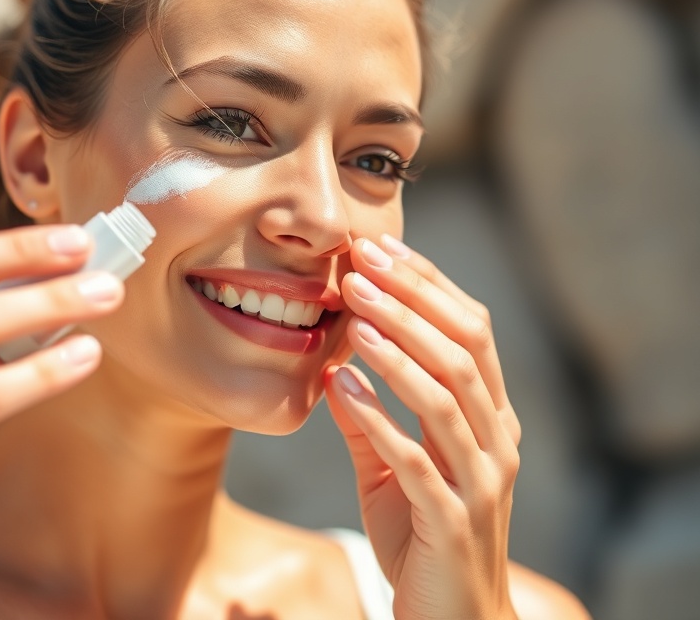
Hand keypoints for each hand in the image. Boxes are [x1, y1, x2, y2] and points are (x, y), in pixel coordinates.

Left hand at [325, 236, 521, 619]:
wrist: (452, 618)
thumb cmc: (422, 532)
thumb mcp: (393, 465)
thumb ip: (370, 417)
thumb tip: (334, 362)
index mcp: (490, 416)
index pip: (470, 329)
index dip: (427, 284)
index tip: (380, 247)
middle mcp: (497, 440)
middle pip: (462, 350)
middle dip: (410, 300)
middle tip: (360, 263)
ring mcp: (481, 480)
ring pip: (446, 395)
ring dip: (396, 346)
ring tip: (351, 311)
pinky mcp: (453, 520)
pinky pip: (417, 459)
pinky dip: (378, 416)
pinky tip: (341, 383)